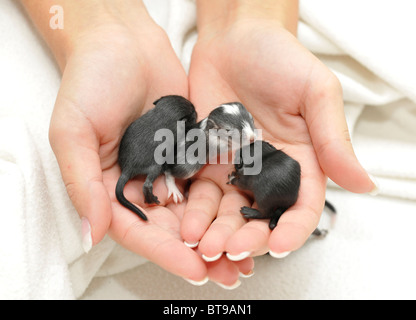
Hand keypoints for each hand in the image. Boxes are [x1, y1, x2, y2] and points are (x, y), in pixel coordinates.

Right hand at [24, 1, 252, 284]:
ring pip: (196, 209)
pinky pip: (210, 178)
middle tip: (229, 272)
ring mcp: (169, 168)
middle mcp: (142, 184)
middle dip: (199, 251)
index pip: (138, 230)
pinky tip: (248, 212)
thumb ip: (82, 181)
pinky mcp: (191, 150)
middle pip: (171, 228)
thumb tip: (91, 232)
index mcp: (111, 187)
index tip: (194, 268)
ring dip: (219, 232)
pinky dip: (227, 197)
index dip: (165, 252)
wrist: (122, 40)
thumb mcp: (73, 130)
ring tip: (246, 255)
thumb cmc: (90, 80)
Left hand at [183, 10, 374, 260]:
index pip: (302, 205)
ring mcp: (236, 168)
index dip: (293, 229)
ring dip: (216, 230)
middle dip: (247, 236)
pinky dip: (193, 209)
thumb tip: (364, 183)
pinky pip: (199, 190)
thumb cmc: (280, 57)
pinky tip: (185, 223)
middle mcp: (268, 170)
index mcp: (302, 160)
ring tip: (202, 244)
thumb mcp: (316, 93)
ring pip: (227, 209)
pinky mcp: (206, 159)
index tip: (277, 244)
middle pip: (261, 215)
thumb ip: (333, 139)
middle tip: (231, 249)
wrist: (234, 39)